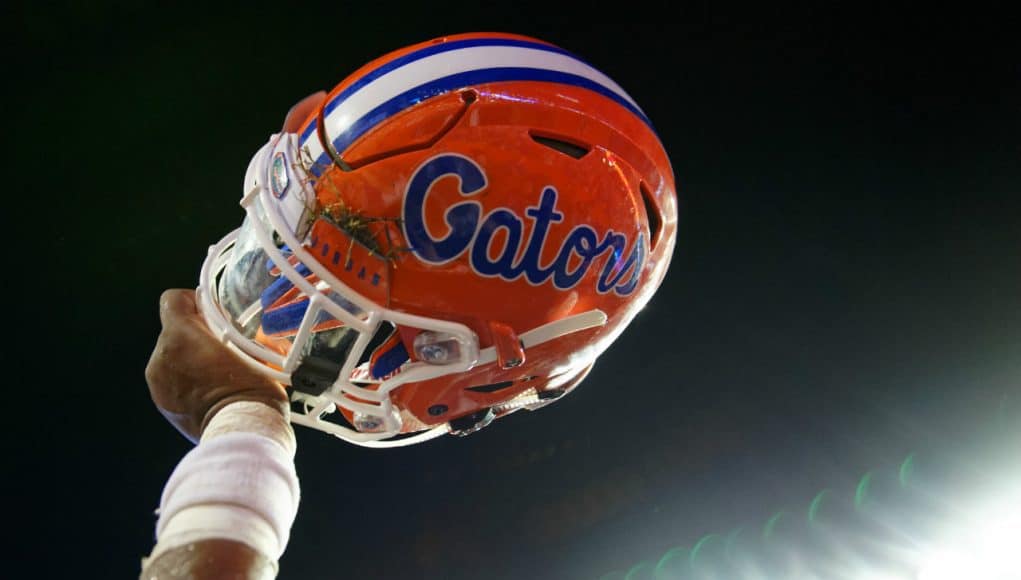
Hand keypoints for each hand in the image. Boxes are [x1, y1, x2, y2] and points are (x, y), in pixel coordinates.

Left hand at [145, 90, 326, 440]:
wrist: (242, 435)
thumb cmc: (256, 389)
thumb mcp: (262, 350)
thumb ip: (259, 327)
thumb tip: (284, 307)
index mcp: (178, 336)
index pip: (174, 299)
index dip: (193, 300)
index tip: (214, 309)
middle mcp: (160, 357)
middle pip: (176, 331)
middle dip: (198, 334)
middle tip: (230, 344)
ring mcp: (159, 385)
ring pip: (174, 358)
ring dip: (194, 360)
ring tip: (226, 371)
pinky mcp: (164, 407)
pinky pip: (174, 383)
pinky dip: (191, 384)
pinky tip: (218, 393)